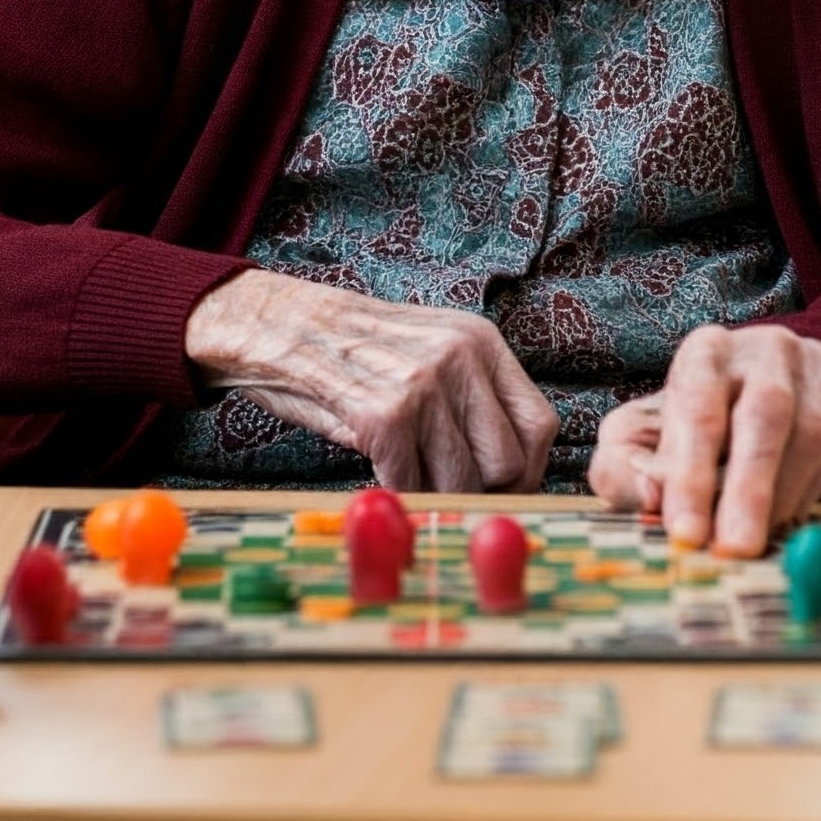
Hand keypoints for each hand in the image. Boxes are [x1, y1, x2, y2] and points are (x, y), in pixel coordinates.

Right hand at [184, 270, 558, 492]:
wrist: (280, 324)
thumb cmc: (355, 350)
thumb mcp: (430, 352)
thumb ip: (472, 400)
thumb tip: (510, 477)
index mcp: (481, 342)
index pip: (539, 425)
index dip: (527, 474)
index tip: (501, 494)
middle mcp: (461, 357)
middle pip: (507, 463)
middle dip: (479, 492)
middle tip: (447, 495)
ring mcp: (423, 384)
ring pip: (461, 481)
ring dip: (433, 495)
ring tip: (405, 477)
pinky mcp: (384, 413)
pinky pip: (410, 482)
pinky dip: (396, 492)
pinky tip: (377, 472)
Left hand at [587, 325, 820, 556]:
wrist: (751, 386)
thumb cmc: (686, 422)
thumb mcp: (638, 436)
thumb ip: (626, 469)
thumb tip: (652, 499)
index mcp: (705, 351)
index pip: (698, 410)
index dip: (691, 475)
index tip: (684, 533)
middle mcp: (764, 348)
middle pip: (765, 416)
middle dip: (750, 490)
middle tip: (735, 549)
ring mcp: (812, 365)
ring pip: (809, 438)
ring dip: (781, 500)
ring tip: (754, 544)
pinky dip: (806, 494)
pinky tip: (780, 518)